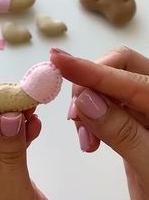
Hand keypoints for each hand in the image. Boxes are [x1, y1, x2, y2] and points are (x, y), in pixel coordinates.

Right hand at [51, 46, 148, 199]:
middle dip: (89, 85)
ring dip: (87, 104)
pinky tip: (89, 137)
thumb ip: (122, 132)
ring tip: (85, 138)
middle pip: (119, 67)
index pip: (129, 78)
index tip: (60, 61)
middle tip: (75, 116)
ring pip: (108, 85)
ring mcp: (144, 110)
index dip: (91, 70)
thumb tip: (87, 101)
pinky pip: (106, 104)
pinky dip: (90, 116)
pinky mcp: (132, 122)